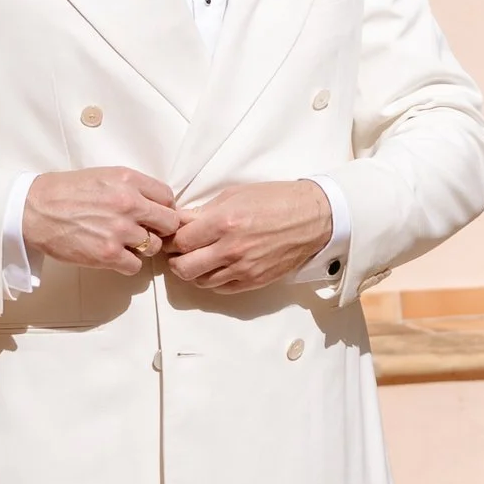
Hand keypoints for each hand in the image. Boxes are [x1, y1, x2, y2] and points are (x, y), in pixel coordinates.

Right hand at [22, 167, 180, 274]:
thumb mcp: (103, 175)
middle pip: (169, 223)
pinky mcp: (108, 254)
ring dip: (141, 248)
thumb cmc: (65, 192)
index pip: (168, 197)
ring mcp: (120, 230)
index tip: (153, 215)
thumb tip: (155, 204)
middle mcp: (129, 203)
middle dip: (159, 229)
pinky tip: (113, 255)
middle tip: (144, 231)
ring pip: (153, 247)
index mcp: (128, 180)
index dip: (163, 208)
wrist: (35, 210)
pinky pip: (135, 265)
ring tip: (122, 242)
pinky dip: (127, 263)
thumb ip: (132, 187)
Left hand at [166, 180, 332, 293]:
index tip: (171, 235)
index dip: (171, 239)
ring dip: (194, 271)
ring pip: (200, 281)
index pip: (180, 240)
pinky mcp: (254, 281)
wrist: (312, 218)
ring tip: (198, 257)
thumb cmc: (275, 200)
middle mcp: (230, 249)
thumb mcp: (234, 195)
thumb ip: (204, 212)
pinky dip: (213, 279)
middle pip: (184, 267)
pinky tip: (216, 266)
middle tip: (178, 251)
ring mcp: (243, 269)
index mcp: (223, 222)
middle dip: (175, 259)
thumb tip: (180, 222)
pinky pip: (221, 288)